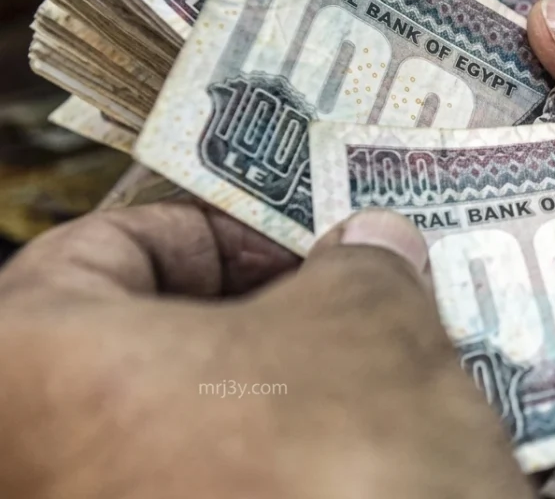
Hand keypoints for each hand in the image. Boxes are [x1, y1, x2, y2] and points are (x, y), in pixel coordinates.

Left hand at [0, 203, 529, 498]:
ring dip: (258, 412)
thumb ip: (358, 267)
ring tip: (360, 399)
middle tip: (340, 315)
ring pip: (164, 444)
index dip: (221, 233)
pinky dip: (253, 482)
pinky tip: (337, 477)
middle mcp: (23, 470)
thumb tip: (368, 252)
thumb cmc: (338, 474)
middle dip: (247, 326)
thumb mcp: (369, 325)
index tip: (300, 250)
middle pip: (130, 356)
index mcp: (21, 369)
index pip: (104, 249)